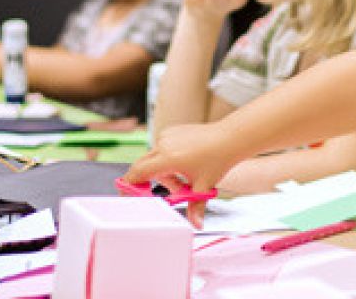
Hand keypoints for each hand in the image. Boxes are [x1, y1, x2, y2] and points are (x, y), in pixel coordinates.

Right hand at [123, 122, 239, 226]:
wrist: (230, 137)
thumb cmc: (218, 159)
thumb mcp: (203, 186)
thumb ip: (195, 207)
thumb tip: (196, 224)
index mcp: (168, 158)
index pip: (138, 172)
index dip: (130, 184)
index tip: (125, 193)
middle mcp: (164, 144)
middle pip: (142, 166)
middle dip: (146, 181)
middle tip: (151, 193)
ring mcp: (167, 136)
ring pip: (154, 159)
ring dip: (162, 173)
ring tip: (182, 181)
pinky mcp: (171, 131)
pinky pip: (161, 149)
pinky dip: (167, 161)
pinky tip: (184, 165)